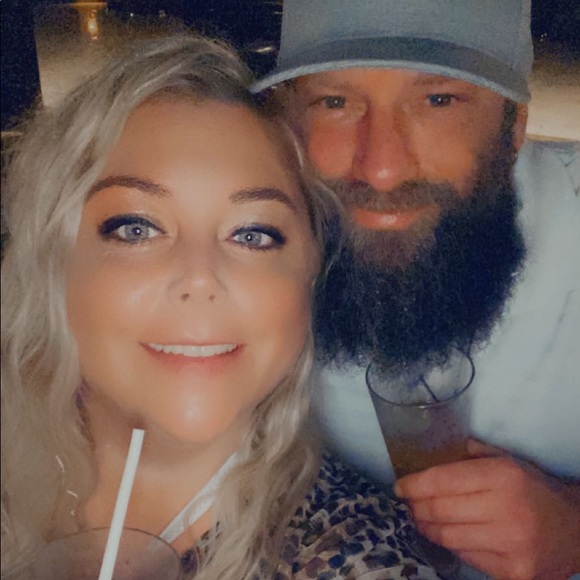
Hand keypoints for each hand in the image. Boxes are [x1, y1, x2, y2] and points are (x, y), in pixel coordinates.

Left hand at [393, 439, 579, 579]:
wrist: (575, 529)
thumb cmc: (533, 489)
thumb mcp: (506, 461)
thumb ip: (469, 454)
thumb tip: (429, 452)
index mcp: (502, 476)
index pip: (442, 481)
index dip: (414, 485)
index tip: (400, 486)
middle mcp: (506, 510)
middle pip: (439, 511)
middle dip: (416, 507)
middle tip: (409, 503)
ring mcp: (510, 546)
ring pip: (448, 537)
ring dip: (427, 527)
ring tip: (421, 518)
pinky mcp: (512, 574)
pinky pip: (466, 557)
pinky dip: (451, 545)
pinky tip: (448, 535)